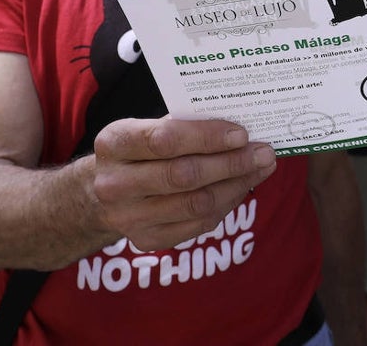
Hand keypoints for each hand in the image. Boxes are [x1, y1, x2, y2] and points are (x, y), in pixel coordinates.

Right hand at [92, 117, 276, 251]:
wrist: (102, 193)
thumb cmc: (139, 150)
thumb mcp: (148, 127)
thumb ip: (186, 126)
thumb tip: (241, 130)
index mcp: (114, 144)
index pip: (164, 140)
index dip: (207, 137)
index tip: (242, 134)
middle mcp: (115, 184)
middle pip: (184, 176)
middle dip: (231, 163)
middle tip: (264, 153)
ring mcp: (130, 218)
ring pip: (196, 204)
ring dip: (237, 185)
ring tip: (261, 168)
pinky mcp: (148, 240)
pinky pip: (199, 224)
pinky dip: (227, 204)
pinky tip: (242, 187)